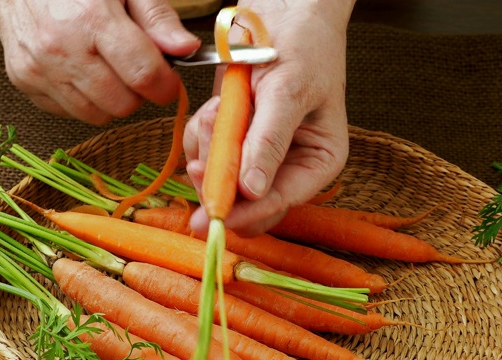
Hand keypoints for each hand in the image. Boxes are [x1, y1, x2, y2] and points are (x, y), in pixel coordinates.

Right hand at [0, 0, 200, 124]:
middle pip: (122, 104)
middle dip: (138, 93)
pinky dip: (82, 99)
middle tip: (134, 68)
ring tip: (106, 68)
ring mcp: (38, 68)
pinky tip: (80, 70)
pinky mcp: (23, 80)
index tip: (169, 82)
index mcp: (92, 20)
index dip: (166, 86)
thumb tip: (187, 49)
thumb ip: (157, 18)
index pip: (144, 76)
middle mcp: (61, 49)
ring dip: (110, 99)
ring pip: (96, 115)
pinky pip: (68, 111)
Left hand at [183, 0, 354, 235]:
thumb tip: (253, 191)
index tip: (213, 215)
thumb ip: (269, 142)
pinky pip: (205, 152)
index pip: (278, 203)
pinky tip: (215, 107)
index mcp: (317, 162)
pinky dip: (201, 132)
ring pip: (218, 178)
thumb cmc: (301, 44)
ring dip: (208, 148)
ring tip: (219, 109)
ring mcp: (256, 151)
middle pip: (244, 202)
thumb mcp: (288, 92)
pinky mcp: (233, 136)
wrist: (282, 9)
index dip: (244, 213)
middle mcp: (287, 164)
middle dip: (218, 178)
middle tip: (201, 159)